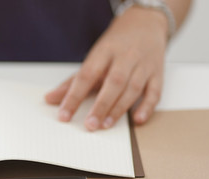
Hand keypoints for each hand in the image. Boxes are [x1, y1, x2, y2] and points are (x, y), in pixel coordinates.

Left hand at [45, 7, 168, 129]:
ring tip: (105, 125)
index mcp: (104, 51)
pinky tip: (137, 120)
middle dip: (101, 105)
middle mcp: (125, 57)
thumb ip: (73, 82)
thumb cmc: (115, 45)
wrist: (145, 24)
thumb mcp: (93, 58)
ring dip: (119, 109)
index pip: (87, 75)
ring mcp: (143, 65)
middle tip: (89, 125)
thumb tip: (50, 99)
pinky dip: (147, 107)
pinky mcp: (158, 73)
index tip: (64, 114)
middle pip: (113, 82)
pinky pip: (155, 92)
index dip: (74, 96)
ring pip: (133, 88)